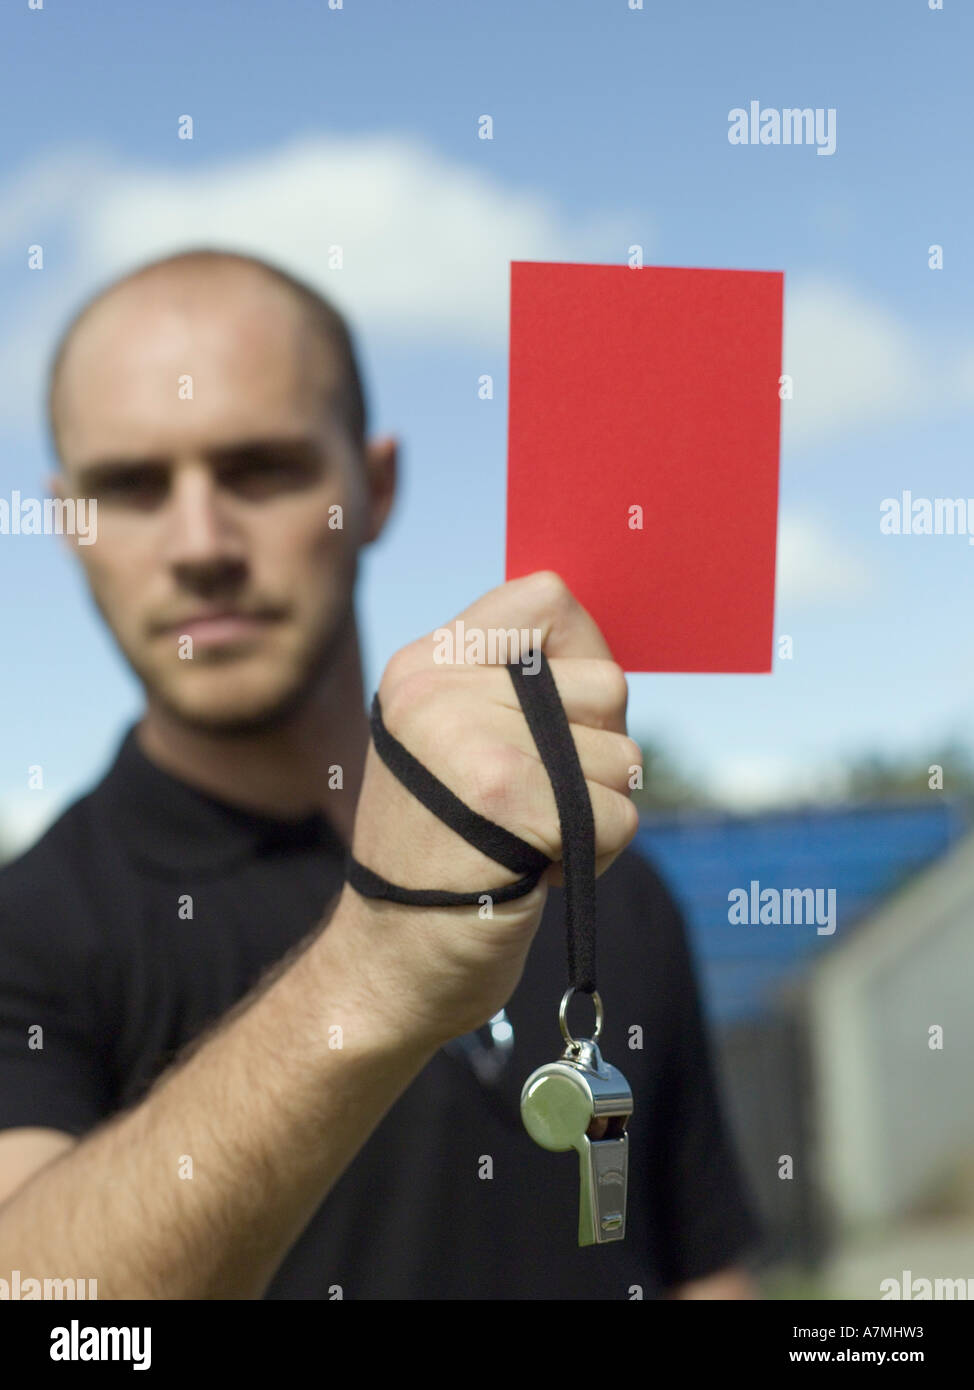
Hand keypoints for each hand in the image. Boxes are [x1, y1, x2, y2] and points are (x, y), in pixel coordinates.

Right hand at [337, 570, 641, 1046]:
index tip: (559, 720)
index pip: (546, 597)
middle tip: (534, 801)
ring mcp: (470, 741)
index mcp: (424, 666)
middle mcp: (438, 690)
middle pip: (606, 684)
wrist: (392, 962)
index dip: (581, 655)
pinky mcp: (508, 800)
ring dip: (595, 813)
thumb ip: (512, 686)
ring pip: (623, 755)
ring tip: (528, 837)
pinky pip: (619, 815)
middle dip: (594, 756)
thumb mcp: (452, 743)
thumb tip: (601, 647)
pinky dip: (597, 857)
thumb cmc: (445, 850)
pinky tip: (535, 871)